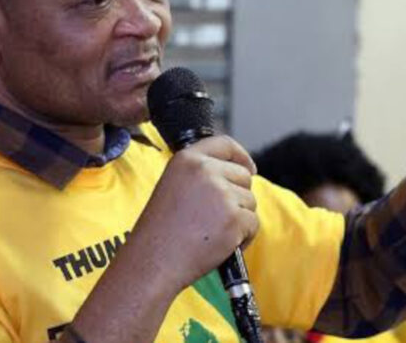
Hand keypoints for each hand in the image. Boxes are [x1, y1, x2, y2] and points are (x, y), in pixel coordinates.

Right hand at [130, 135, 258, 291]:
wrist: (152, 261)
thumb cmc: (160, 231)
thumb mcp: (173, 185)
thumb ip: (201, 174)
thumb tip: (237, 173)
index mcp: (187, 159)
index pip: (225, 144)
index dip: (241, 156)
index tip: (249, 167)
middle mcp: (205, 170)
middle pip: (243, 176)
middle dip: (238, 197)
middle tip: (216, 217)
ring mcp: (221, 193)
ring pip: (250, 201)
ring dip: (240, 219)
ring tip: (213, 232)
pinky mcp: (233, 217)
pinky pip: (253, 223)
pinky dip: (243, 237)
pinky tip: (220, 244)